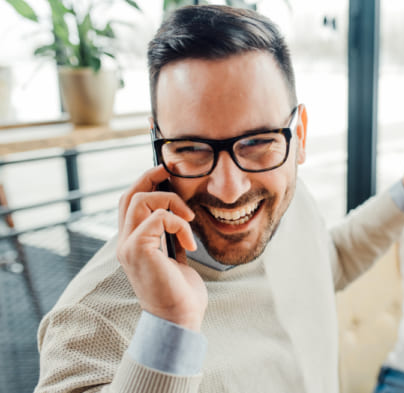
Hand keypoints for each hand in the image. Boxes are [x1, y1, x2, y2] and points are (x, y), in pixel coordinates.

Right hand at [117, 166, 206, 331]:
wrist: (178, 318)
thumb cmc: (180, 291)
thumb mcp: (174, 257)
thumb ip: (170, 236)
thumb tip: (179, 215)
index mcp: (133, 242)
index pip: (130, 202)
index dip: (146, 182)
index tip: (168, 174)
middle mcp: (125, 242)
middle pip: (129, 194)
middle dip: (151, 177)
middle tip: (174, 172)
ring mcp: (129, 246)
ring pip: (140, 199)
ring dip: (171, 202)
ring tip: (189, 220)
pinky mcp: (138, 249)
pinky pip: (158, 217)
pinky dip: (179, 223)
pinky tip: (190, 243)